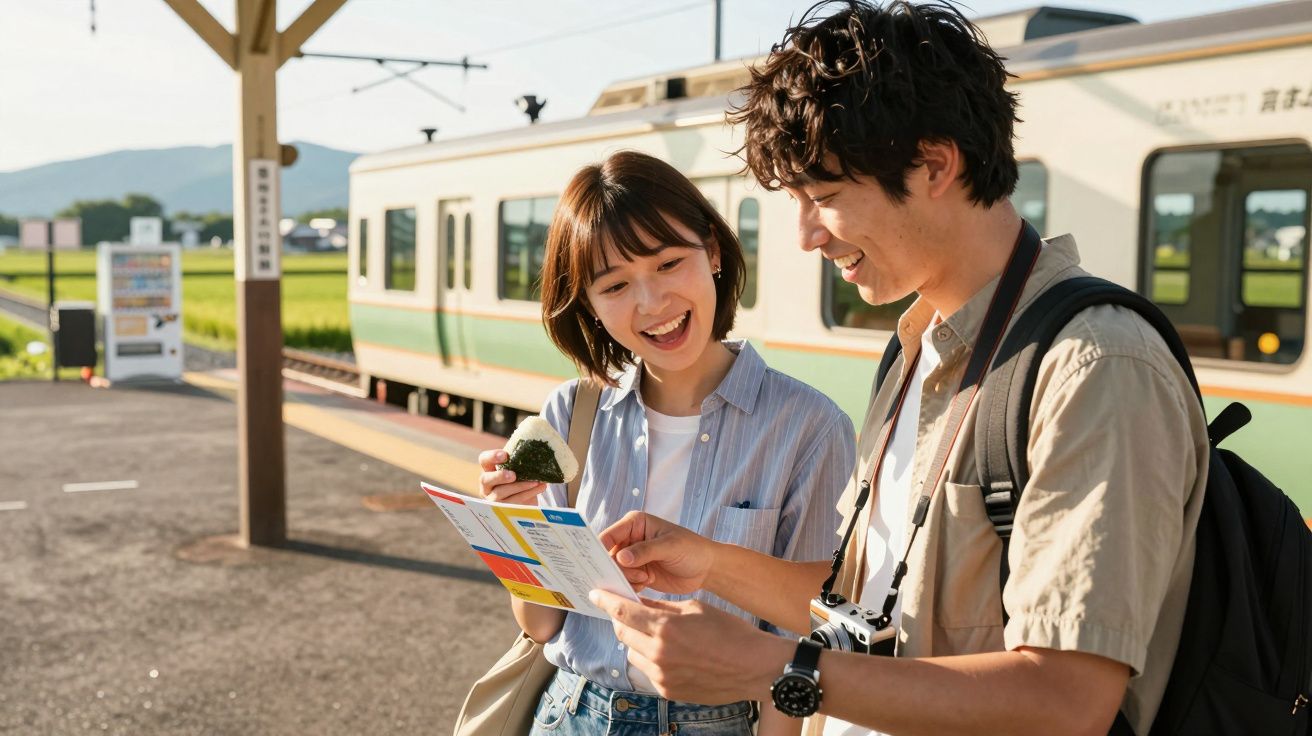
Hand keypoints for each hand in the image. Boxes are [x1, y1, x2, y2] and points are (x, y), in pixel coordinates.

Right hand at [477, 449, 546, 504]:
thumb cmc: (520, 480)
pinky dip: (528, 494)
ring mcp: (492, 499)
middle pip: (486, 479)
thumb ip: (520, 462)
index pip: (484, 460)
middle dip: (499, 476)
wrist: (526, 502)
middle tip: (513, 475)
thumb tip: (536, 453)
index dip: (492, 456)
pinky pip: (514, 502)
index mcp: (489, 470)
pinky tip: (540, 487)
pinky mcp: (502, 510)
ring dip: (520, 486)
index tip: (505, 455)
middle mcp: (487, 485)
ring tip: (536, 482)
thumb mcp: (518, 470)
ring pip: (502, 493)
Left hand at [588, 589, 784, 704]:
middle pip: (622, 633)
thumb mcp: (695, 608)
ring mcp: (661, 675)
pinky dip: (650, 658)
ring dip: (636, 640)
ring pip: (633, 653)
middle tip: (625, 610)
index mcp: (665, 627)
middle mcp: (658, 653)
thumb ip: (662, 607)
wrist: (754, 667)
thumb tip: (639, 603)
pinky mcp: (668, 690)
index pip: (622, 612)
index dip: (605, 600)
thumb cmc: (729, 632)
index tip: (595, 594)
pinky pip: (648, 671)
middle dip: (620, 619)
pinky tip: (667, 652)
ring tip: (654, 632)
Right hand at [599, 511, 715, 594]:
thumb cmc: (692, 549)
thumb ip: (645, 551)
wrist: (706, 568)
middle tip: (638, 575)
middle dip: (617, 568)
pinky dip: (630, 586)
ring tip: (646, 578)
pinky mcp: (637, 573)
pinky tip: (646, 584)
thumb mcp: (670, 546)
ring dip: (627, 578)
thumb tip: (621, 558)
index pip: (609, 535)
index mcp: (634, 523)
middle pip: (608, 556)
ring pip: (615, 571)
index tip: (601, 564)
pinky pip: (623, 582)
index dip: (600, 548)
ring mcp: (632, 558)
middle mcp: (630, 539)